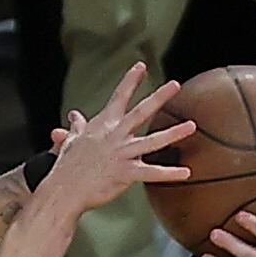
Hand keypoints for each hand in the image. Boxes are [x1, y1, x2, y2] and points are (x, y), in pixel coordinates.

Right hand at [47, 62, 194, 210]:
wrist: (64, 190)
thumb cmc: (67, 167)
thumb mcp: (71, 142)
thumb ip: (77, 127)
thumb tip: (73, 116)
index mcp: (103, 126)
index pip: (119, 97)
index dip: (130, 81)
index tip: (141, 66)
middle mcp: (115, 136)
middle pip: (141, 112)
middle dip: (159, 97)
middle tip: (175, 85)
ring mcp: (122, 154)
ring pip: (153, 141)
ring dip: (174, 133)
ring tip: (191, 126)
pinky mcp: (125, 174)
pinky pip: (151, 173)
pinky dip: (169, 174)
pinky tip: (186, 172)